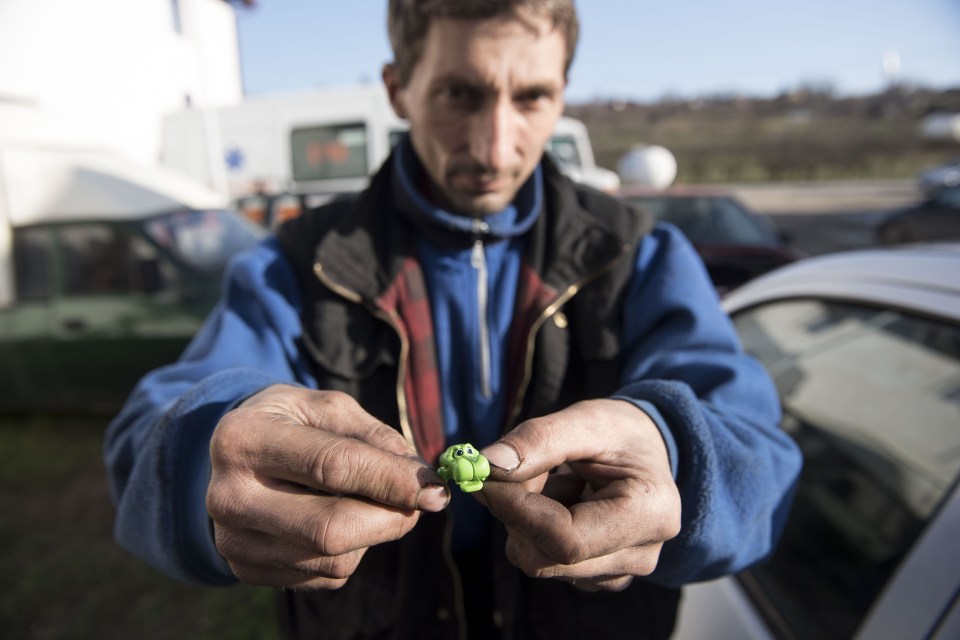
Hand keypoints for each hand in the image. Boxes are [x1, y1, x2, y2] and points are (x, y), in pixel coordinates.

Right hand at [205, 385, 448, 589]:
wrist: (234, 455)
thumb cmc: (291, 423)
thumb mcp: (327, 407)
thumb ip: (373, 437)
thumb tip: (417, 478)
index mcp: (245, 439)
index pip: (332, 466)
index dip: (391, 479)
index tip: (435, 488)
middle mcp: (228, 496)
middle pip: (330, 528)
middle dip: (390, 518)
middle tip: (421, 503)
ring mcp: (233, 541)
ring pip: (333, 560)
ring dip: (373, 534)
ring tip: (370, 502)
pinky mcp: (245, 571)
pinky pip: (323, 577)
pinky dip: (351, 551)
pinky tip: (337, 518)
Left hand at [478, 399, 680, 591]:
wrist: (646, 449)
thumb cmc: (620, 431)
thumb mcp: (584, 420)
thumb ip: (538, 440)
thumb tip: (488, 464)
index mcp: (649, 514)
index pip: (566, 539)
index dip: (517, 511)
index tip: (485, 478)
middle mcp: (641, 555)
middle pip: (547, 558)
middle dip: (518, 512)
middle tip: (517, 468)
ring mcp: (620, 573)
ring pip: (539, 560)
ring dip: (526, 518)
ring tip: (556, 479)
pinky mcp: (599, 576)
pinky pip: (545, 561)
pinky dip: (535, 529)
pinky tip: (561, 500)